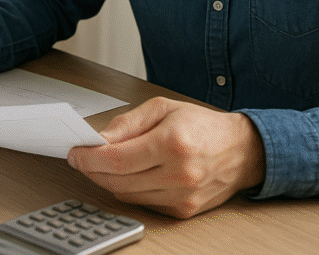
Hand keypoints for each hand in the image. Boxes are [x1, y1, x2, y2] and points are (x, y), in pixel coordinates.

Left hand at [67, 97, 264, 218]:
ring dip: (108, 182)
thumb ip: (127, 123)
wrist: (242, 150)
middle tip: (82, 159)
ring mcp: (182, 196)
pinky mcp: (184, 210)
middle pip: (118, 181)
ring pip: (127, 196)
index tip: (76, 153)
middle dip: (93, 170)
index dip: (90, 158)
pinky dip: (130, 190)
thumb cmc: (203, 125)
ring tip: (103, 165)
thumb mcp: (163, 108)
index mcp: (172, 142)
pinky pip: (143, 203)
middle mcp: (179, 173)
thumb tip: (99, 139)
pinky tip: (129, 175)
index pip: (117, 159)